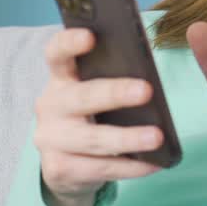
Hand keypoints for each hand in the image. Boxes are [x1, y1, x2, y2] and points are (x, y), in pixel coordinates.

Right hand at [33, 27, 164, 205]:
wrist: (68, 166)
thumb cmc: (93, 116)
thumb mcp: (97, 92)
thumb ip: (113, 78)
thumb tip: (150, 77)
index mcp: (61, 78)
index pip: (56, 54)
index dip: (70, 43)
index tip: (90, 36)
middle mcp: (50, 106)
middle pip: (81, 97)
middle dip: (114, 94)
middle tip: (146, 91)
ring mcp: (50, 139)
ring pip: (92, 139)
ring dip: (127, 138)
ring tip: (157, 137)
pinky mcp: (58, 169)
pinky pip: (98, 169)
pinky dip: (129, 167)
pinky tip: (152, 164)